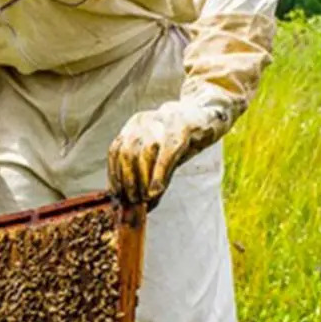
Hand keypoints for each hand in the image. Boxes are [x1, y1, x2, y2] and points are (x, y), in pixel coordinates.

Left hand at [107, 100, 228, 204]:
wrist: (206, 117)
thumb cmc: (180, 140)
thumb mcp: (159, 152)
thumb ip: (147, 172)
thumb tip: (140, 204)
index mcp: (135, 124)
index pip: (116, 150)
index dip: (114, 174)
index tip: (117, 194)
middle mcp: (145, 121)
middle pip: (127, 152)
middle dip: (128, 180)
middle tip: (132, 200)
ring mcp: (162, 124)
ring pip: (144, 153)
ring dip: (142, 180)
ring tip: (144, 198)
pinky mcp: (181, 130)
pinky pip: (166, 155)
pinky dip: (158, 176)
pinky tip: (155, 191)